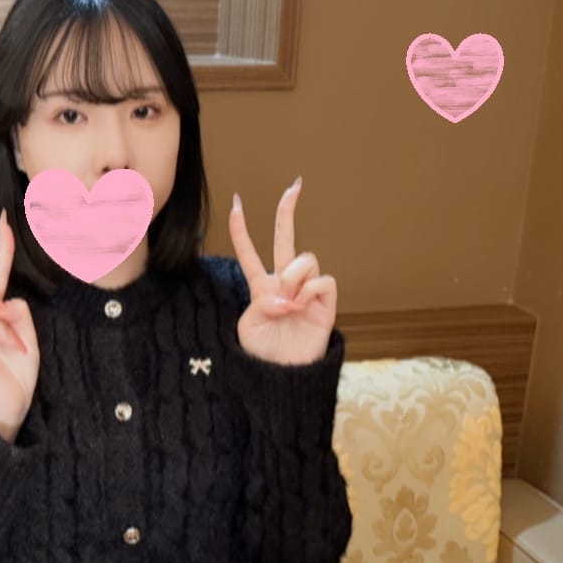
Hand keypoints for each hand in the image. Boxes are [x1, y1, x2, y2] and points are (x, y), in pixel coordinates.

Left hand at [228, 177, 336, 365]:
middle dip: (288, 212)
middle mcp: (285, 283)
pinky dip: (309, 291)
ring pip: (304, 259)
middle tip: (294, 185)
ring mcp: (307, 291)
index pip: (250, 253)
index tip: (236, 204)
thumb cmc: (262, 354)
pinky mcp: (326, 302)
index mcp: (261, 287)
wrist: (283, 376)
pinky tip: (301, 307)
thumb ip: (260, 302)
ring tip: (288, 304)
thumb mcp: (249, 326)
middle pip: (286, 240)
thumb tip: (283, 292)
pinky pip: (321, 280)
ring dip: (292, 277)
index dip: (241, 230)